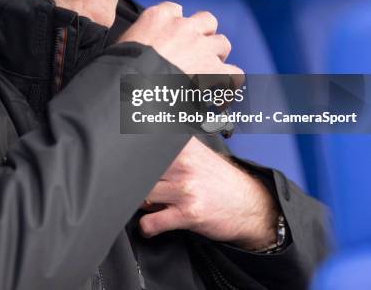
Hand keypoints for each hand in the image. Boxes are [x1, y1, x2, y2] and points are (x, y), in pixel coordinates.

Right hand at [118, 2, 242, 79]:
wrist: (133, 82)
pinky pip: (234, 74)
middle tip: (196, 53)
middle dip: (204, 35)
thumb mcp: (121, 44)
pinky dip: (229, 87)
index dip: (177, 24)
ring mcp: (201, 46)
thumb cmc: (119, 67)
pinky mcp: (213, 69)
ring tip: (208, 73)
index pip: (174, 10)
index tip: (173, 38)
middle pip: (206, 21)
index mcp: (158, 17)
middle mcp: (183, 26)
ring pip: (222, 43)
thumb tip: (131, 53)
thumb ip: (134, 41)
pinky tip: (219, 100)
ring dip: (217, 57)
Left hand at [139, 137, 278, 249]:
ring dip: (140, 203)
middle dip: (134, 181)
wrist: (250, 205)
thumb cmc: (219, 180)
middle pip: (140, 170)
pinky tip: (151, 224)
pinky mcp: (188, 213)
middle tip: (136, 187)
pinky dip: (147, 227)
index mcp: (183, 146)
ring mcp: (185, 188)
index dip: (130, 154)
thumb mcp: (196, 153)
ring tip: (148, 204)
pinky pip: (152, 222)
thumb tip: (137, 153)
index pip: (146, 146)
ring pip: (142, 194)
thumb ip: (170, 151)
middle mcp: (183, 163)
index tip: (123, 158)